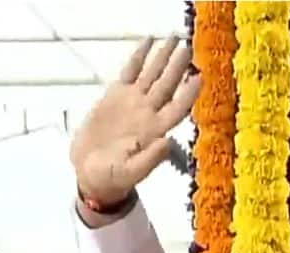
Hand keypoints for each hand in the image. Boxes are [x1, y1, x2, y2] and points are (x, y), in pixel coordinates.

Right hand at [70, 36, 201, 207]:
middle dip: (177, 66)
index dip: (189, 93)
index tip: (198, 77)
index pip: (177, 108)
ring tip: (172, 38)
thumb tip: (167, 141)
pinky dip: (139, 57)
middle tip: (186, 47)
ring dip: (162, 56)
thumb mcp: (129, 173)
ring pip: (151, 74)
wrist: (92, 174)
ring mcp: (134, 102)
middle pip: (167, 85)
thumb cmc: (112, 178)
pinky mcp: (116, 96)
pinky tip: (147, 42)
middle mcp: (149, 113)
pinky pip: (130, 71)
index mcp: (156, 130)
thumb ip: (149, 159)